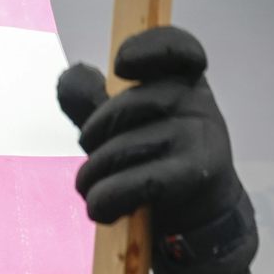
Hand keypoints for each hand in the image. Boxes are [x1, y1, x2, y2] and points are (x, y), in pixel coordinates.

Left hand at [57, 27, 264, 273]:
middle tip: (93, 161)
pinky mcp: (197, 174)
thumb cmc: (157, 166)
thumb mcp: (123, 129)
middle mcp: (199, 104)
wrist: (197, 225)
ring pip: (119, 149)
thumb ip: (93, 101)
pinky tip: (101, 210)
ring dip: (91, 178)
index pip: (177, 49)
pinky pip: (132, 183)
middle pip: (122, 107)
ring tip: (93, 191)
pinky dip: (104, 201)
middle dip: (92, 139)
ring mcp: (202, 137)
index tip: (121, 66)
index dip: (149, 48)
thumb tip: (71, 75)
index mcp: (184, 83)